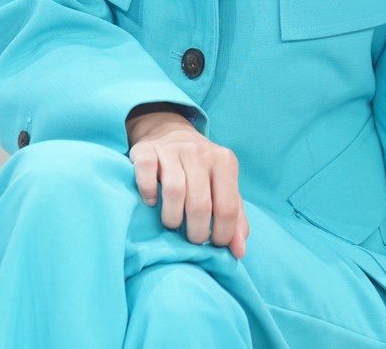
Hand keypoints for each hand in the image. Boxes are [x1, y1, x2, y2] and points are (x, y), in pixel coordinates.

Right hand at [125, 109, 249, 259]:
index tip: (214, 244)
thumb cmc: (201, 169)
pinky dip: (148, 192)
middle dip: (196, 231)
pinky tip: (151, 203)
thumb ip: (235, 218)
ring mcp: (172, 149)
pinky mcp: (146, 150)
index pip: (227, 207)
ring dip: (172, 217)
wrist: (169, 132)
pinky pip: (146, 172)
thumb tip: (239, 252)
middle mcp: (199, 152)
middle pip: (200, 203)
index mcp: (224, 162)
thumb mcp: (222, 187)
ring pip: (174, 191)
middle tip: (192, 239)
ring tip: (172, 224)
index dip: (222, 234)